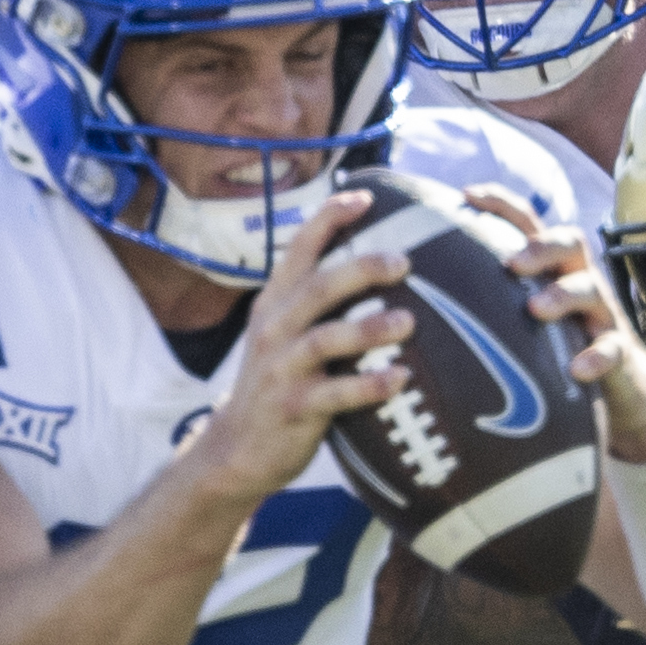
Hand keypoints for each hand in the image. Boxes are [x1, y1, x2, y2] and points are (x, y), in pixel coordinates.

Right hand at [183, 188, 413, 507]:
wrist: (237, 447)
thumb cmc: (279, 383)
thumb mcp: (284, 333)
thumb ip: (317, 302)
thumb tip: (376, 264)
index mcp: (275, 302)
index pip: (299, 248)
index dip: (329, 219)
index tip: (364, 197)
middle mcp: (274, 328)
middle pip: (317, 287)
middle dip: (360, 269)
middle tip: (404, 262)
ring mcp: (281, 368)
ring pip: (325, 339)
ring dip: (368, 328)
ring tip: (408, 321)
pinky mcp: (292, 407)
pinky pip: (334, 394)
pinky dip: (368, 385)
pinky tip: (399, 378)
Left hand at [471, 185, 645, 463]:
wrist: (622, 393)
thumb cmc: (557, 351)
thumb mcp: (523, 322)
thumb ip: (485, 305)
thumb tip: (412, 306)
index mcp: (551, 268)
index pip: (529, 222)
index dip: (501, 203)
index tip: (465, 195)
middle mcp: (578, 280)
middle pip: (570, 241)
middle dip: (540, 246)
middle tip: (511, 263)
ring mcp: (601, 314)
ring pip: (591, 288)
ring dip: (563, 294)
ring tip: (536, 309)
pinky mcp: (618, 352)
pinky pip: (612, 349)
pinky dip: (595, 357)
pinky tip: (577, 369)